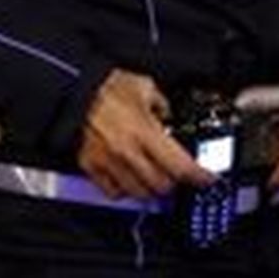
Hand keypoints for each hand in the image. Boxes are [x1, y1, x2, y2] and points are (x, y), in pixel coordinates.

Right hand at [77, 70, 214, 198]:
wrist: (72, 90)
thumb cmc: (104, 86)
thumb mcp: (143, 85)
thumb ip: (161, 103)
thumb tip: (167, 113)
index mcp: (145, 130)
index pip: (180, 165)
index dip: (198, 176)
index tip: (206, 179)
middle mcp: (128, 151)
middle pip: (161, 186)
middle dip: (173, 182)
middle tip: (176, 173)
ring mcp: (110, 162)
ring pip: (139, 193)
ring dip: (151, 188)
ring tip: (153, 176)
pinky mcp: (92, 167)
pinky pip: (113, 192)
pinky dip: (124, 190)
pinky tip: (128, 178)